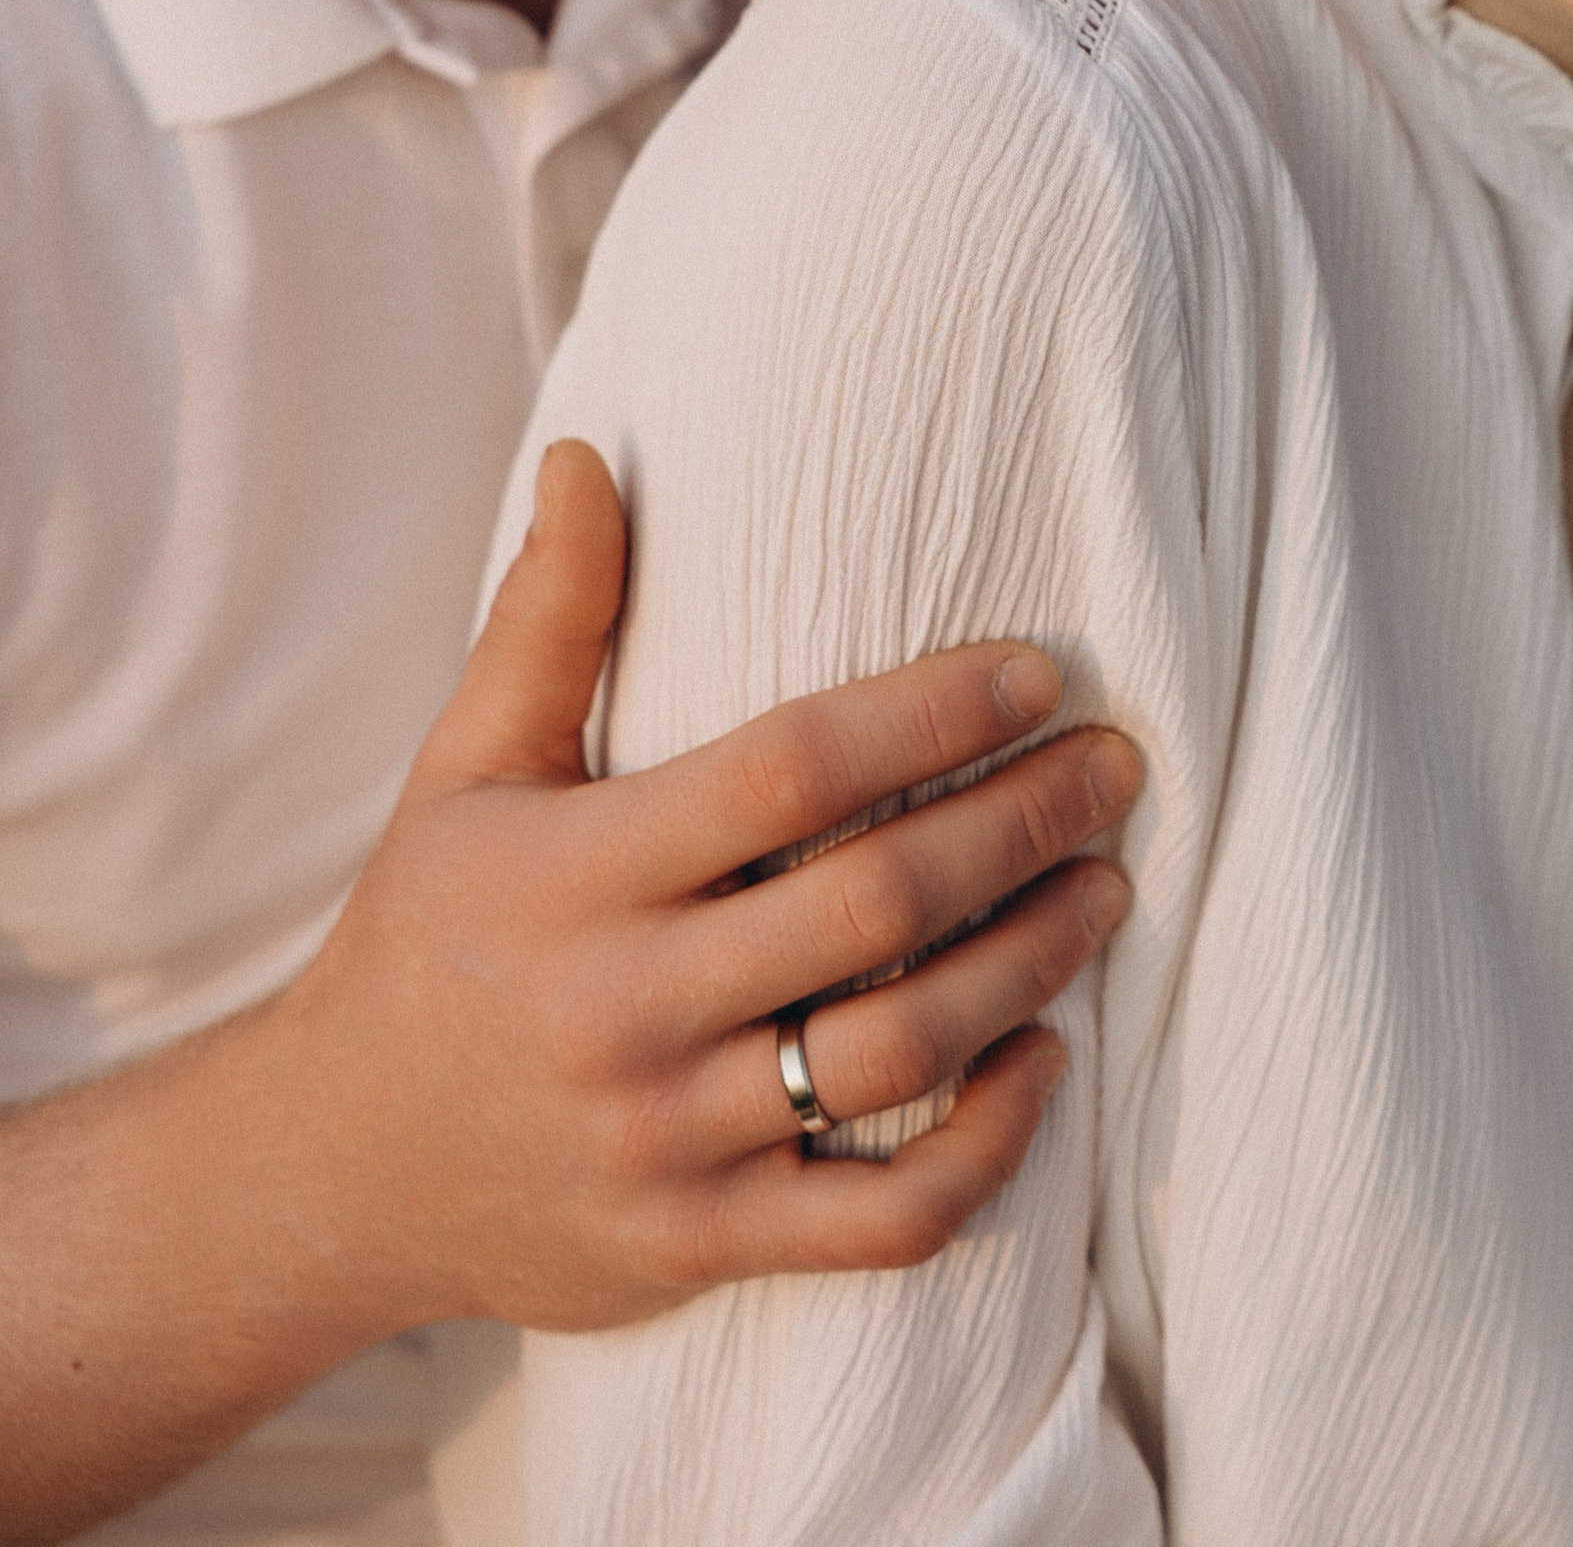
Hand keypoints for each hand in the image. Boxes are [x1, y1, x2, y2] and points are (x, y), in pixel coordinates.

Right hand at [284, 436, 1138, 1328]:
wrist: (328, 1172)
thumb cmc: (425, 933)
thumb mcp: (464, 764)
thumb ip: (547, 616)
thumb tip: (588, 455)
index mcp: (579, 873)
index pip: (791, 771)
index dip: (930, 713)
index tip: (1038, 673)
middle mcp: (627, 1008)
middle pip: (874, 904)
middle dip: (1023, 823)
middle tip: (1117, 767)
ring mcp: (669, 1140)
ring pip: (898, 1052)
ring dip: (1030, 963)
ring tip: (1106, 886)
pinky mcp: (700, 1245)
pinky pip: (883, 1220)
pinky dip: (986, 1147)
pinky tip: (1042, 1059)